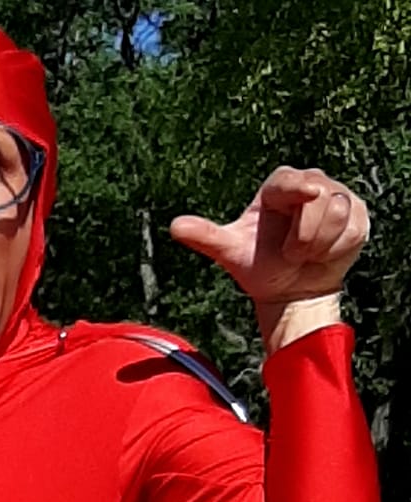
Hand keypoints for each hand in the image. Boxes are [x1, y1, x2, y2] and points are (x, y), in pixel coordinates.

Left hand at [170, 166, 369, 306]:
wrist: (292, 290)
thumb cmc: (260, 265)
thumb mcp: (230, 252)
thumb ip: (205, 237)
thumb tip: (175, 226)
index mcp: (277, 188)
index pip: (290, 179)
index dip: (299, 186)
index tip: (306, 194)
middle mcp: (309, 184)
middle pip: (319, 196)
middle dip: (305, 234)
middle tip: (291, 252)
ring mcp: (337, 196)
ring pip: (338, 211)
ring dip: (320, 243)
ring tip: (305, 253)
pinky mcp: (358, 213)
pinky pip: (354, 227)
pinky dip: (337, 247)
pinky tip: (325, 253)